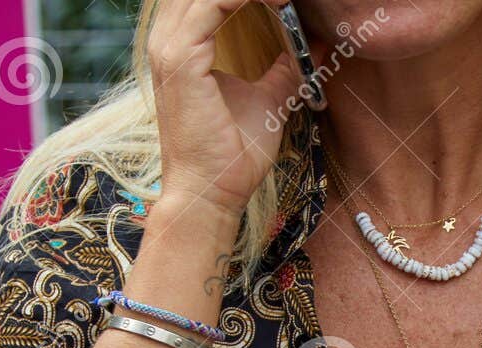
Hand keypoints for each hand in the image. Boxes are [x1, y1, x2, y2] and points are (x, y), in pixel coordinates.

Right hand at [150, 0, 303, 217]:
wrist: (210, 195)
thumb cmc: (232, 157)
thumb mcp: (268, 102)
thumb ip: (285, 69)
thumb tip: (313, 47)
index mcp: (183, 43)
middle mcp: (168, 38)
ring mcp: (169, 46)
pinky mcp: (180, 58)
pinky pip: (214, 1)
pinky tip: (278, 0)